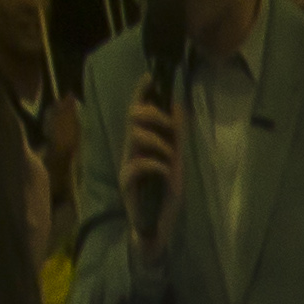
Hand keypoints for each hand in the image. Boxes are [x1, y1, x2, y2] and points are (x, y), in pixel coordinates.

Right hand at [123, 83, 178, 230]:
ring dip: (159, 143)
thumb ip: (177, 136)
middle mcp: (131, 150)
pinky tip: (166, 174)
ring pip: (136, 135)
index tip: (149, 76)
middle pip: (134, 116)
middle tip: (170, 130)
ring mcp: (127, 165)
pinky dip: (157, 165)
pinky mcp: (126, 183)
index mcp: (142, 143)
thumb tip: (178, 104)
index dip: (141, 92)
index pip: (138, 111)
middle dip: (155, 116)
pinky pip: (137, 164)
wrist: (157, 228)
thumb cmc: (165, 195)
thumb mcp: (178, 161)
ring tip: (170, 160)